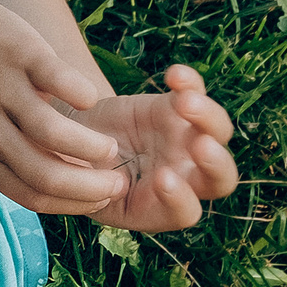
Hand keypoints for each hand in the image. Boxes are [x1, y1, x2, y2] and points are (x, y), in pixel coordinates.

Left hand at [0, 0, 130, 214]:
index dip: (73, 204)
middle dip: (92, 187)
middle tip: (118, 180)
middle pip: (46, 176)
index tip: (101, 200)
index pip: (31, 196)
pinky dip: (85, 96)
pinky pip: (61, 81)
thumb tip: (68, 183)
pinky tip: (92, 101)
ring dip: (92, 147)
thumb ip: (12, 155)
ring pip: (54, 134)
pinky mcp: (19, 54)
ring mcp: (2, 91)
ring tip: (110, 146)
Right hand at [74, 65, 239, 232]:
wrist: (65, 141)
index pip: (186, 212)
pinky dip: (190, 82)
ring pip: (219, 131)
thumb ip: (96, 192)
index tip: (160, 179)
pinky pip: (194, 91)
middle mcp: (180, 177)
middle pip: (221, 178)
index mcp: (157, 207)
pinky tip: (174, 74)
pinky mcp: (174, 108)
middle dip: (216, 163)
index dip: (180, 198)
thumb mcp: (76, 191)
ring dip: (208, 116)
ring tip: (184, 102)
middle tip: (200, 147)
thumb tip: (114, 182)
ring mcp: (183, 141)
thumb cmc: (69, 173)